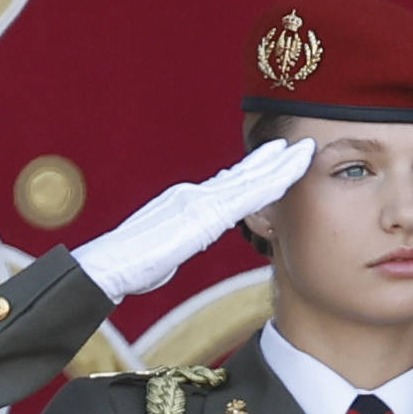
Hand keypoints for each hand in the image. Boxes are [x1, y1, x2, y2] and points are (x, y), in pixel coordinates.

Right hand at [71, 138, 313, 302]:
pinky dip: (271, 182)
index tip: (272, 160)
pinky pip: (247, 196)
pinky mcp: (204, 216)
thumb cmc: (128, 268)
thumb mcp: (160, 253)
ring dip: (280, 165)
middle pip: (241, 175)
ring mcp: (199, 202)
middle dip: (271, 160)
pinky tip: (290, 174)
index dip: (252, 172)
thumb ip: (174, 244)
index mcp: (185, 204)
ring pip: (250, 180)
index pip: (226, 185)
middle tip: (297, 145)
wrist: (108, 267)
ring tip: (303, 150)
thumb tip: (175, 249)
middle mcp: (194, 195)